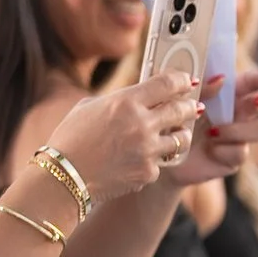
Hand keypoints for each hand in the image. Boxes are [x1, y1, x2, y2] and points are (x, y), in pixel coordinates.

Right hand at [43, 73, 200, 204]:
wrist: (62, 176)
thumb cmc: (70, 138)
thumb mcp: (89, 107)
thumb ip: (117, 100)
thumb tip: (137, 97)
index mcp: (127, 102)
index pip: (167, 83)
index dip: (181, 80)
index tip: (187, 81)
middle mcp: (142, 124)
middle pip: (181, 110)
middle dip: (191, 107)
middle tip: (194, 107)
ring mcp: (148, 150)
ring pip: (180, 140)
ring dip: (180, 135)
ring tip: (177, 134)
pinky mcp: (148, 172)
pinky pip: (160, 163)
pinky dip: (153, 161)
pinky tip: (141, 160)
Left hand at [172, 66, 257, 186]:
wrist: (164, 152)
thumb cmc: (172, 118)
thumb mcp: (182, 99)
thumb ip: (201, 87)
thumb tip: (221, 80)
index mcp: (229, 93)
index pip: (254, 80)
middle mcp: (240, 113)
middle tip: (256, 103)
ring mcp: (241, 136)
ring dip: (238, 129)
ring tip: (212, 132)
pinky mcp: (235, 158)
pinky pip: (241, 152)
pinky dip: (223, 149)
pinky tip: (208, 149)